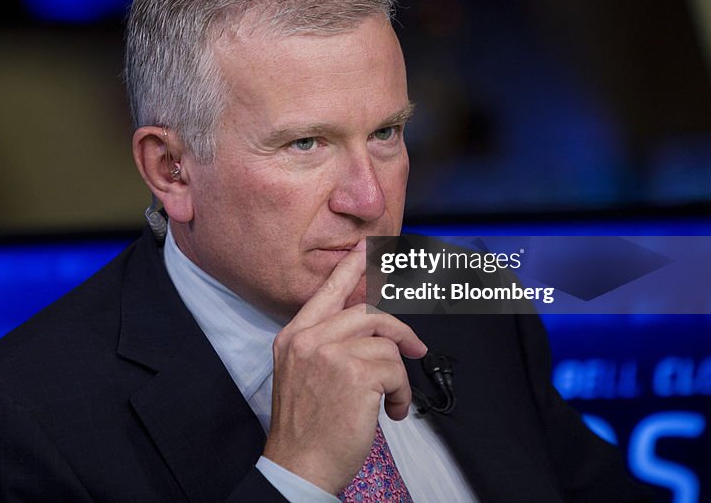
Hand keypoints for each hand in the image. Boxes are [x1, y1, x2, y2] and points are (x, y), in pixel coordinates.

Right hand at [262, 240, 427, 493]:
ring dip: (397, 375)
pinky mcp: (355, 374)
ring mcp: (330, 354)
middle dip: (399, 331)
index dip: (352, 266)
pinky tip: (390, 411)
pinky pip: (396, 369)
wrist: (299, 465)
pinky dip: (401, 394)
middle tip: (415, 348)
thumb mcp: (303, 374)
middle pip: (369, 312)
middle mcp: (309, 339)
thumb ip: (327, 344)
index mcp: (294, 336)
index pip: (328, 290)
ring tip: (389, 399)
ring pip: (386, 342)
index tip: (369, 245)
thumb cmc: (306, 428)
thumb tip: (368, 327)